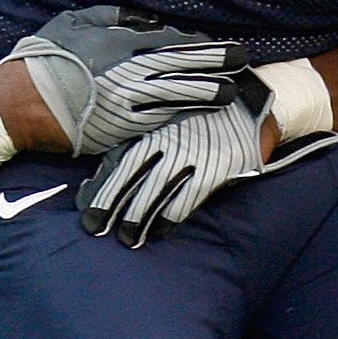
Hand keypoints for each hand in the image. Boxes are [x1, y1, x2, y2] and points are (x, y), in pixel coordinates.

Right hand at [3, 7, 247, 157]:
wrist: (19, 106)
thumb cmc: (45, 59)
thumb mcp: (74, 23)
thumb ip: (112, 18)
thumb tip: (148, 21)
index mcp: (117, 42)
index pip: (168, 41)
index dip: (197, 45)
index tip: (218, 46)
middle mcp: (127, 70)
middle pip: (181, 64)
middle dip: (214, 63)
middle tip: (242, 60)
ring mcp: (128, 101)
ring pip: (177, 94)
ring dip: (208, 91)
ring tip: (232, 89)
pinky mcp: (123, 127)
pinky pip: (160, 119)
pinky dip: (184, 113)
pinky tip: (203, 111)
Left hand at [80, 73, 336, 246]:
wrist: (252, 101)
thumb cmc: (205, 110)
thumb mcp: (172, 115)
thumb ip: (146, 137)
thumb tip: (111, 166)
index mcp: (156, 126)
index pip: (122, 161)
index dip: (103, 187)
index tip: (85, 209)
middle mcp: (170, 141)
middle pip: (134, 179)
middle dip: (113, 205)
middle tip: (95, 228)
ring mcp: (193, 155)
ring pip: (157, 191)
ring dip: (139, 216)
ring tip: (126, 237)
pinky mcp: (215, 168)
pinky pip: (188, 197)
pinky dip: (172, 215)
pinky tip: (161, 229)